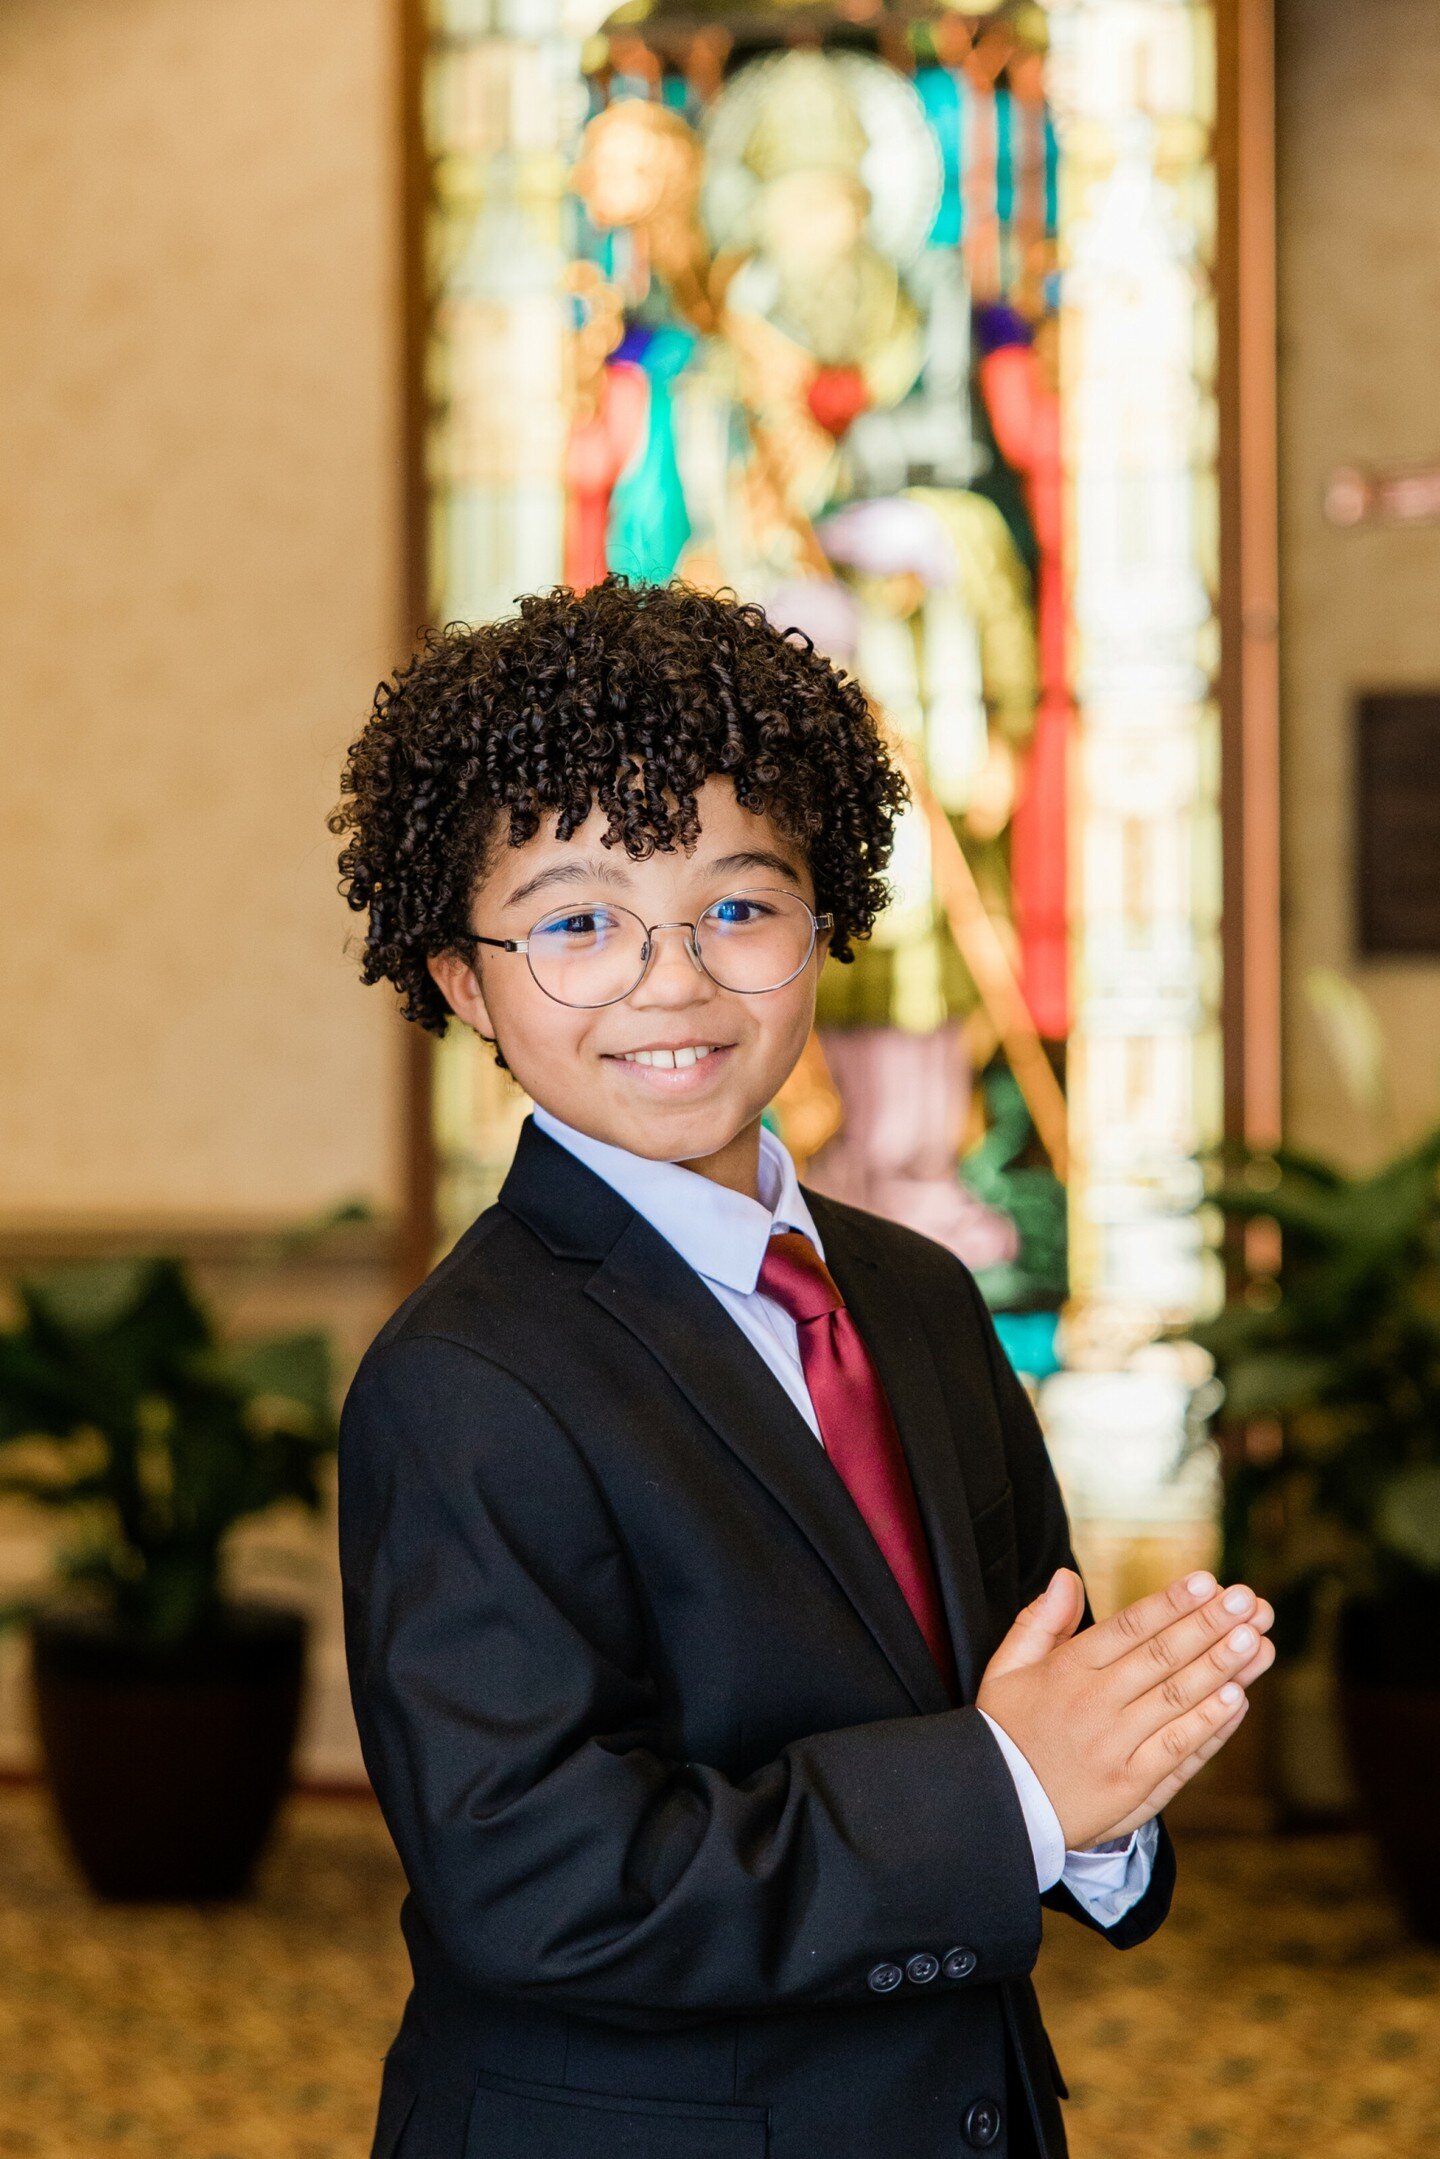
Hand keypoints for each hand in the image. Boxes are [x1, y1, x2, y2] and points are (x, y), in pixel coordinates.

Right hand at [976, 1567, 1275, 1851]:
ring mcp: (1117, 1748)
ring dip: (1221, 1668)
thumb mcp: (1006, 1669)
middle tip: (1247, 1600)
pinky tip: (1238, 1698)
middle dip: (1209, 1625)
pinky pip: (1179, 1751)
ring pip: (1178, 1701)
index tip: (1206, 1581)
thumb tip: (1067, 1576)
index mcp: (1066, 1672)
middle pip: (1161, 1658)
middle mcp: (1094, 1706)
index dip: (1169, 1603)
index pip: (1128, 1629)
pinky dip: (1211, 1726)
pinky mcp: (1133, 1788)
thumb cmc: (1006, 1732)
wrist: (999, 1811)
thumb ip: (1039, 1621)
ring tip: (1257, 1640)